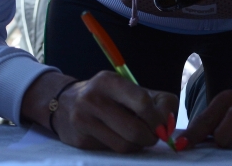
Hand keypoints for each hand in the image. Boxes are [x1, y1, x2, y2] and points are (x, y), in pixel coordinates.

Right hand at [25, 71, 177, 152]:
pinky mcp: (80, 140)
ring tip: (135, 137)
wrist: (63, 103)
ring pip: (125, 145)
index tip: (161, 125)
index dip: (158, 119)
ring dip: (137, 145)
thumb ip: (155, 102)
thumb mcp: (127, 89)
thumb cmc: (106, 96)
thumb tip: (169, 125)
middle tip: (151, 136)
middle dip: (150, 137)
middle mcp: (93, 98)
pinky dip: (121, 148)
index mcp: (109, 81)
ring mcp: (84, 120)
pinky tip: (116, 137)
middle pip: (135, 129)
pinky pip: (112, 151)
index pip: (143, 103)